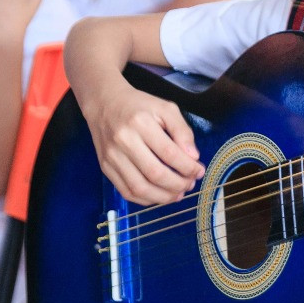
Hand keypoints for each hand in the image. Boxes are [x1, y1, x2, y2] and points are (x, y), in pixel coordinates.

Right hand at [81, 79, 204, 205]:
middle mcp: (124, 141)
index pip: (169, 153)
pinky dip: (146, 199)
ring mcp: (112, 157)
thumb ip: (182, 131)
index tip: (199, 171)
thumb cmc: (139, 106)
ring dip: (163, 197)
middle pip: (155, 174)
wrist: (104, 103)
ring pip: (140, 187)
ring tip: (178, 194)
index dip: (188, 167)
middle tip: (190, 184)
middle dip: (178, 184)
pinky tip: (159, 195)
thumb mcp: (166, 109)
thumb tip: (193, 157)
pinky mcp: (105, 167)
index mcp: (141, 123)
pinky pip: (126, 191)